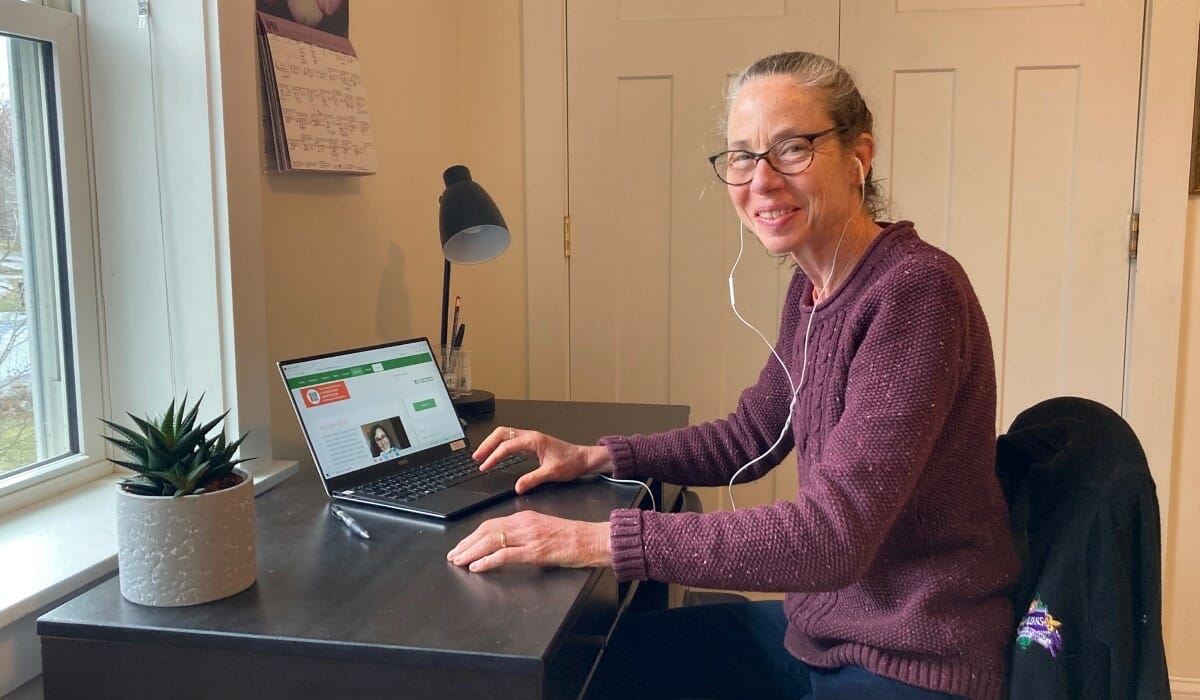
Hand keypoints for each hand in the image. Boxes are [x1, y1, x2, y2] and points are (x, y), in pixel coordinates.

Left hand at [446, 511, 611, 572]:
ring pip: (491, 541)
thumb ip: (525, 534)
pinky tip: (477, 567)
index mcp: (525, 517)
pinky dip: (488, 561)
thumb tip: (506, 545)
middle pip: (486, 531)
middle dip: (466, 543)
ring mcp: (529, 537)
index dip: (473, 535)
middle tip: (453, 554)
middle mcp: (524, 524)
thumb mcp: (544, 529)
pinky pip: (505, 555)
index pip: (491, 524)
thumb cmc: (573, 537)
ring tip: (459, 561)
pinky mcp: (535, 551)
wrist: (592, 539)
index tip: (462, 545)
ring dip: (471, 552)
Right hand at [474, 427, 611, 493]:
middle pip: (502, 434)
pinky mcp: (532, 444)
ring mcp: (530, 439)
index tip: (484, 466)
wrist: (583, 459)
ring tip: (481, 456)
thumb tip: (518, 487)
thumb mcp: (552, 473)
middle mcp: (530, 436)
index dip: (494, 456)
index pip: (507, 446)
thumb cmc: (571, 463)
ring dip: (491, 444)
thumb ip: (533, 479)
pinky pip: (511, 441)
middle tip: (477, 457)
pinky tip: (496, 455)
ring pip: (505, 435)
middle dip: (487, 444)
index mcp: (534, 441)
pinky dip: (500, 446)